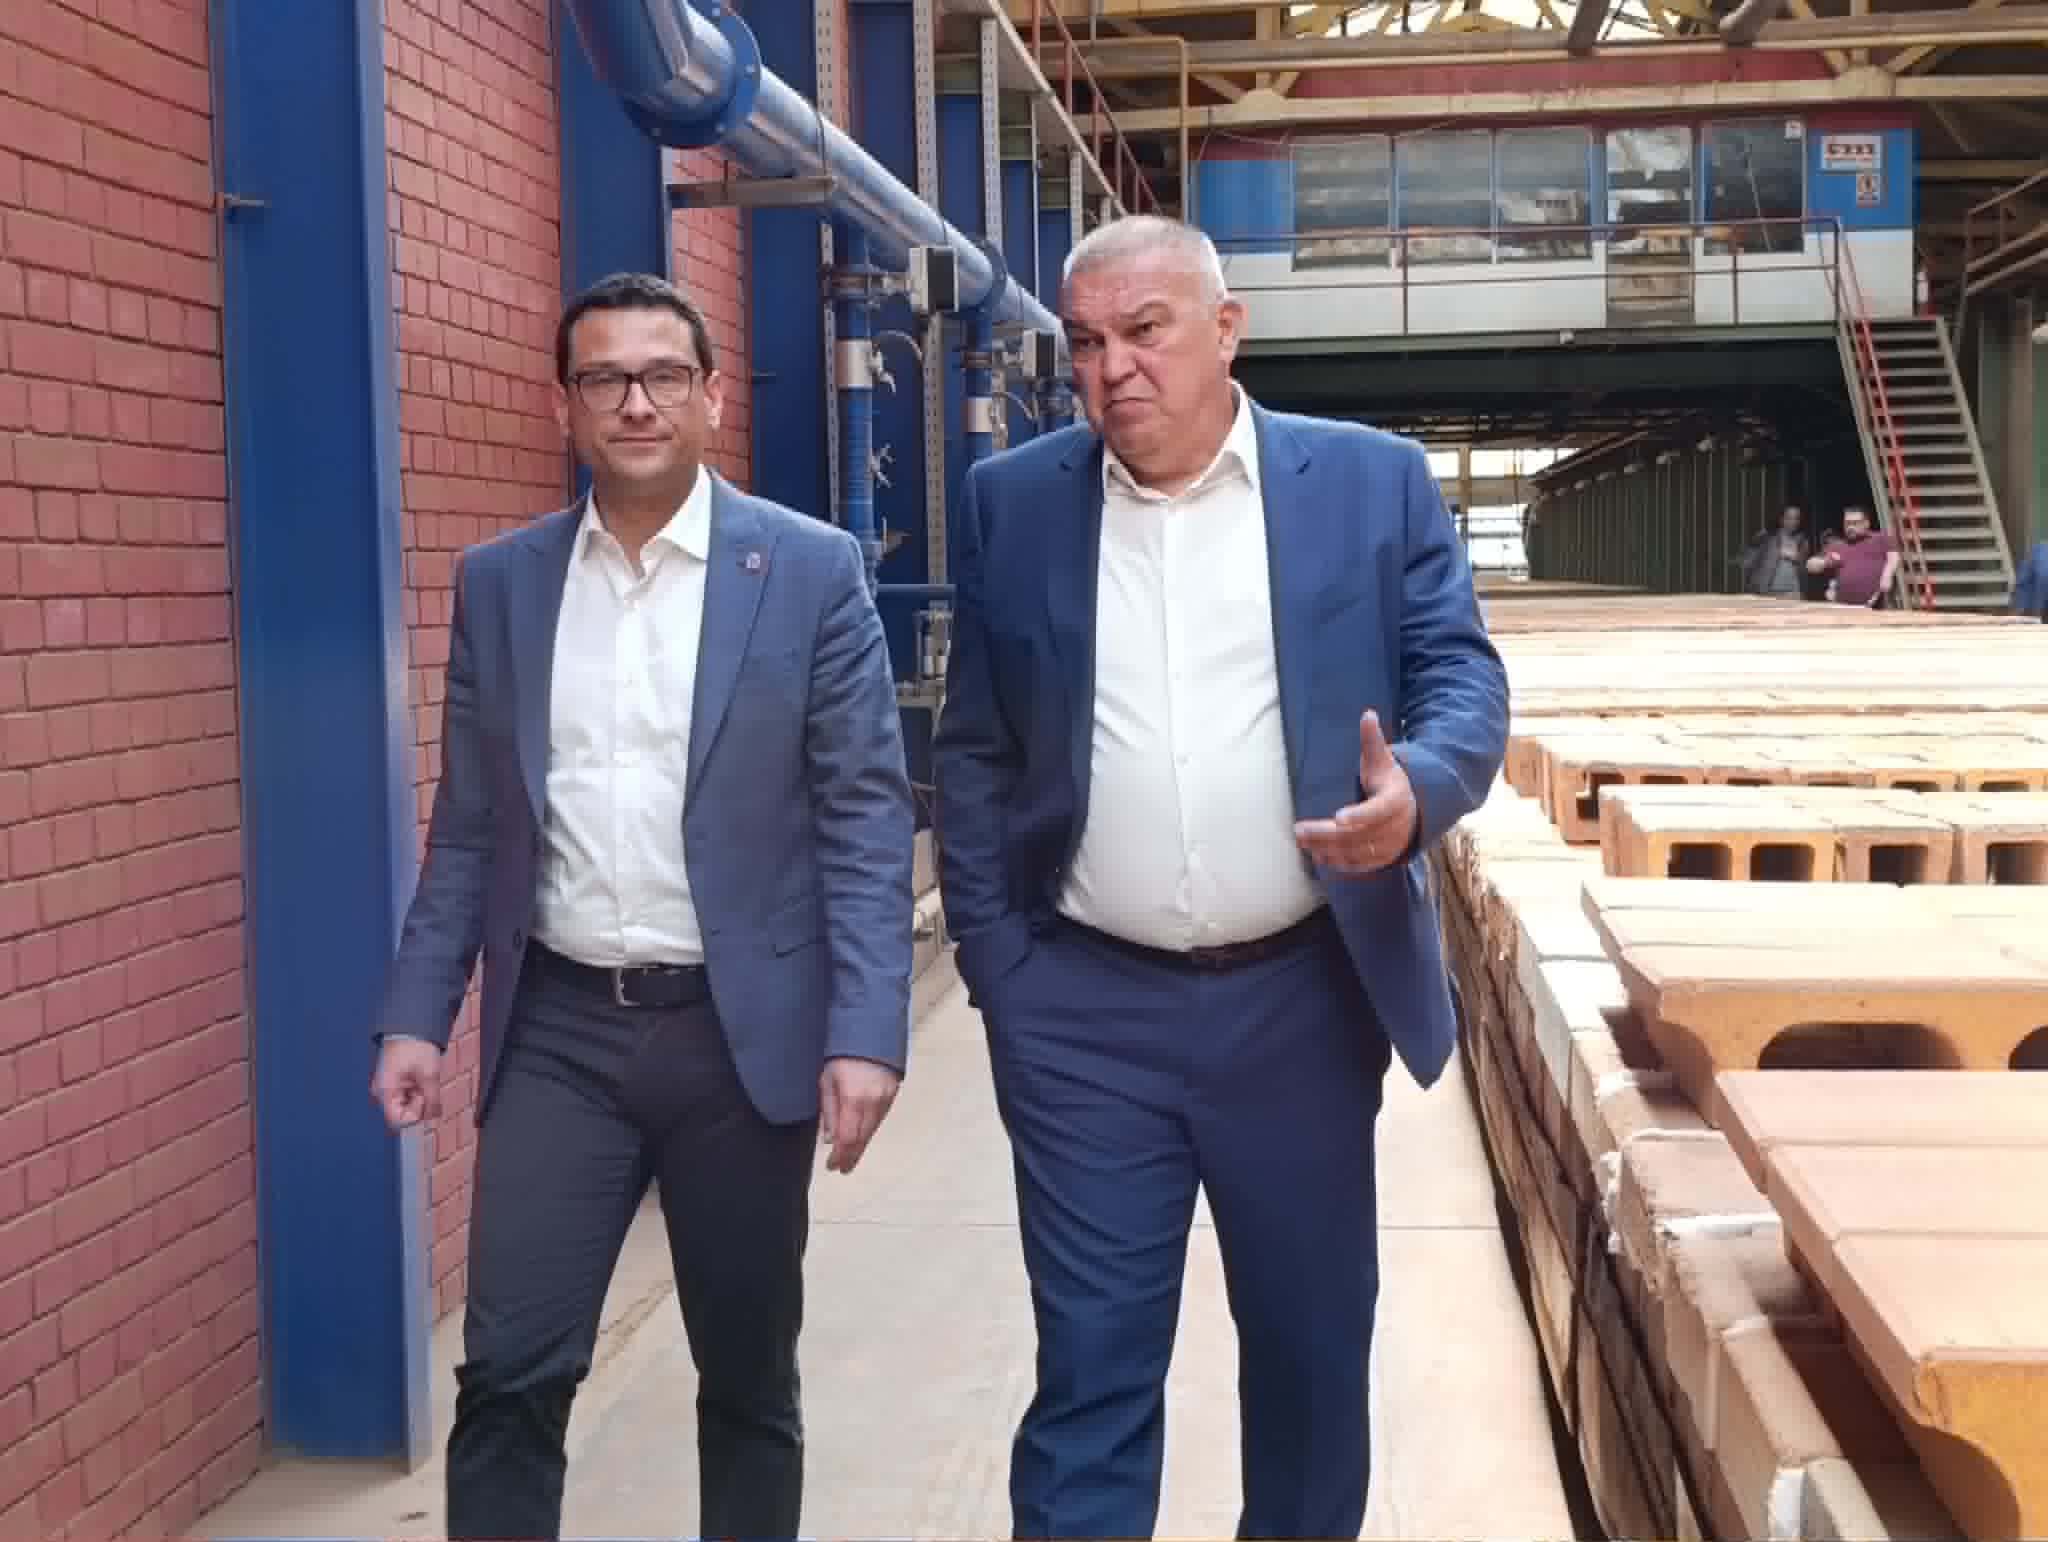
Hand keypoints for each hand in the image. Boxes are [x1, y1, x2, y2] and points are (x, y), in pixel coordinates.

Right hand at [370, 1036, 443, 1129]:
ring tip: (423, 1079)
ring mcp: (389, 1090)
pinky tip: (420, 1079)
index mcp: (386, 1091)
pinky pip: (408, 1098)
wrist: (409, 1028)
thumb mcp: (429, 1073)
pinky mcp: (395, 1086)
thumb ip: (432, 1097)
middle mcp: (384, 1094)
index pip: (397, 1120)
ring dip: (420, 1098)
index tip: (422, 1098)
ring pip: (407, 1106)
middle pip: (403, 1114)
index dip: (415, 1114)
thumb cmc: (415, 1047)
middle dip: (419, 1104)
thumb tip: (434, 1115)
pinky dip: (418, 1092)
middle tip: (425, 1086)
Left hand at [818, 1057, 900, 1173]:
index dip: (840, 1155)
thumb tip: (828, 1138)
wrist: (869, 1035)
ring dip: (860, 1147)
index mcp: (853, 1098)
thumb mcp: (827, 1080)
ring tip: (851, 1160)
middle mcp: (872, 1102)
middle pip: (861, 1138)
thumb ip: (828, 1110)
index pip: (847, 1137)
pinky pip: (878, 1120)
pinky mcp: (890, 1096)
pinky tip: (862, 1140)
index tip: (832, 1166)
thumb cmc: (843, 1055)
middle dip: (850, 1156)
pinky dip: (869, 1132)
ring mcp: (884, 1099)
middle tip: (842, 1169)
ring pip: (872, 1131)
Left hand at [1293, 710, 1417, 876]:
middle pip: (1359, 834)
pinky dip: (1339, 864)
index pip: (1377, 810)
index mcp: (1395, 800)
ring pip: (1357, 852)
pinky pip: (1361, 866)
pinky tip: (1318, 857)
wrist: (1412, 808)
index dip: (1359, 815)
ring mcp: (1389, 845)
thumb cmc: (1388, 780)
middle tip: (1300, 830)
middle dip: (1327, 834)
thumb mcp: (1383, 759)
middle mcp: (1394, 826)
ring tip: (1303, 843)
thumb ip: (1373, 740)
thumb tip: (1367, 714)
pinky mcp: (1382, 859)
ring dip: (1329, 850)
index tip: (1338, 818)